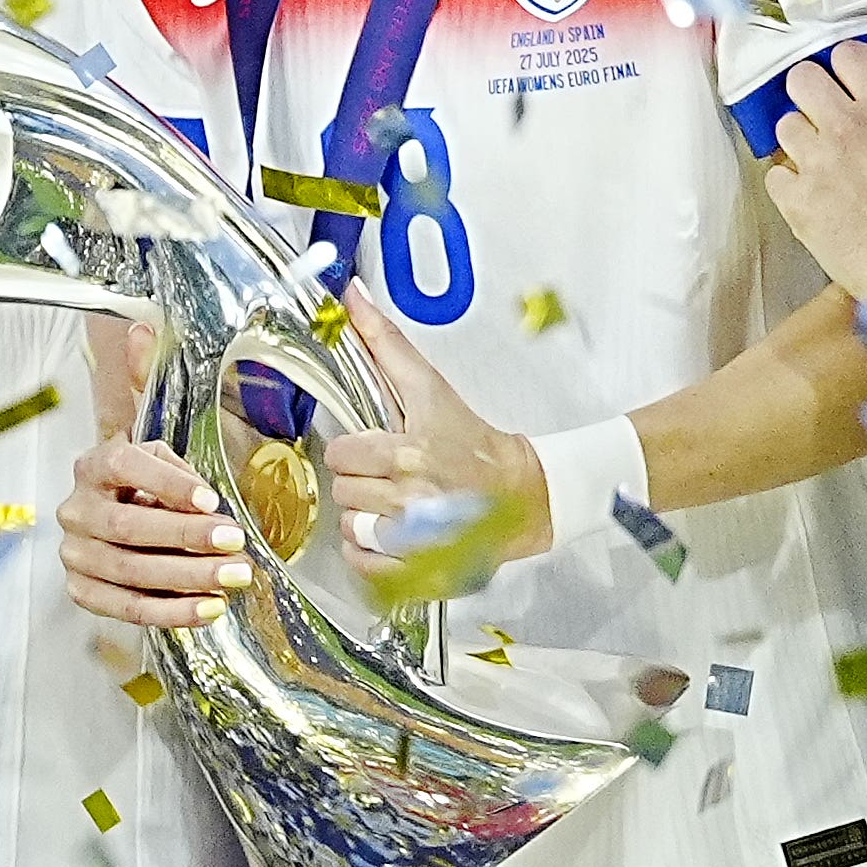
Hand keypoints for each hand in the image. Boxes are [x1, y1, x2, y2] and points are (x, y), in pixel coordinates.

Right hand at [55, 430, 244, 629]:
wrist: (110, 521)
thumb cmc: (141, 491)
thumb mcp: (159, 466)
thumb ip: (181, 477)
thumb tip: (208, 509)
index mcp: (93, 468)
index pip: (124, 466)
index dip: (169, 483)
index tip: (211, 501)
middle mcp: (77, 510)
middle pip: (127, 526)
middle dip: (186, 535)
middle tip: (233, 542)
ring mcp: (75, 554)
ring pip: (130, 571)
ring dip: (187, 577)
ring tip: (230, 577)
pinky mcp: (82, 590)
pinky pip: (129, 608)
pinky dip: (172, 612)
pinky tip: (207, 608)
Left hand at [321, 297, 547, 564]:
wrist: (523, 493)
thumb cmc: (476, 442)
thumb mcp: (431, 388)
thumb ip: (385, 344)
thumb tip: (352, 296)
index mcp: (408, 454)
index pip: (342, 453)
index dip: (354, 450)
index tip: (374, 449)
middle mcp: (410, 499)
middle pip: (344, 492)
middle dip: (360, 483)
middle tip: (387, 477)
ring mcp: (415, 540)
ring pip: (351, 529)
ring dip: (364, 519)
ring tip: (391, 507)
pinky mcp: (420, 570)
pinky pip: (365, 565)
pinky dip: (370, 554)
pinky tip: (390, 536)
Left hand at [762, 38, 866, 304]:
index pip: (848, 54)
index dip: (848, 67)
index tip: (852, 82)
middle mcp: (847, 126)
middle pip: (802, 78)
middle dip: (812, 92)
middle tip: (825, 113)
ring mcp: (817, 163)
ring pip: (785, 125)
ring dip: (801, 139)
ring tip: (819, 160)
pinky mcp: (798, 202)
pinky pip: (775, 175)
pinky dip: (789, 184)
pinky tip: (810, 195)